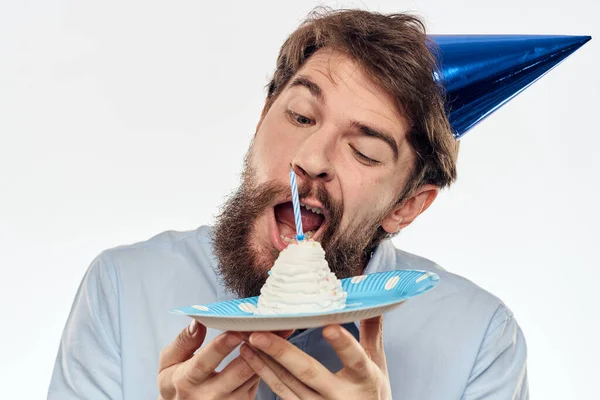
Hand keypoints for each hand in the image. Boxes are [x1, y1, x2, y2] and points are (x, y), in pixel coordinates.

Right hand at [157, 320, 257, 399]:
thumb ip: (183, 341)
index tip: (236, 331)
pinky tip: (265, 349)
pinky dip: (264, 364)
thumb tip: (197, 322)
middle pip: (238, 372)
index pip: (206, 363)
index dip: (222, 346)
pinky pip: (257, 382)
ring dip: (263, 354)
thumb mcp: (169, 360)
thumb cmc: (174, 382)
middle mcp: (208, 395)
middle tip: (262, 326)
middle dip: (253, 348)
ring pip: (253, 376)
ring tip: (269, 333)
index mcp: (187, 381)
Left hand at [239, 316, 391, 399]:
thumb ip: (372, 334)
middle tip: (259, 334)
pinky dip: (264, 374)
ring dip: (264, 361)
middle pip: (308, 373)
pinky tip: (250, 356)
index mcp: (364, 380)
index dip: (342, 344)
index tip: (329, 326)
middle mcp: (340, 397)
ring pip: (287, 383)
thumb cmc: (372, 394)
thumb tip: (374, 302)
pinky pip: (280, 393)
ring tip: (247, 339)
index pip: (355, 360)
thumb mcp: (377, 365)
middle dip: (281, 352)